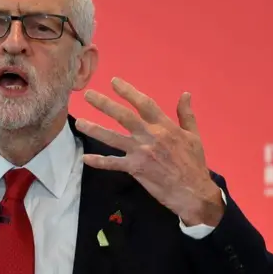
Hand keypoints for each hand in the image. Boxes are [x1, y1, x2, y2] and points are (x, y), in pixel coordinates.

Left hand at [76, 77, 223, 225]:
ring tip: (79, 122)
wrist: (193, 192)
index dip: (128, 91)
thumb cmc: (194, 163)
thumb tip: (185, 94)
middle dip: (104, 104)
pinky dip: (99, 161)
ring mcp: (140, 153)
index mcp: (164, 126)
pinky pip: (114, 164)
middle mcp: (150, 136)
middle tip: (87, 94)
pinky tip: (85, 158)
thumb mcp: (194, 136)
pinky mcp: (135, 168)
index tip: (113, 81)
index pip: (144, 104)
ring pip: (113, 138)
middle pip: (123, 116)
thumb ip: (186, 114)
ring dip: (95, 129)